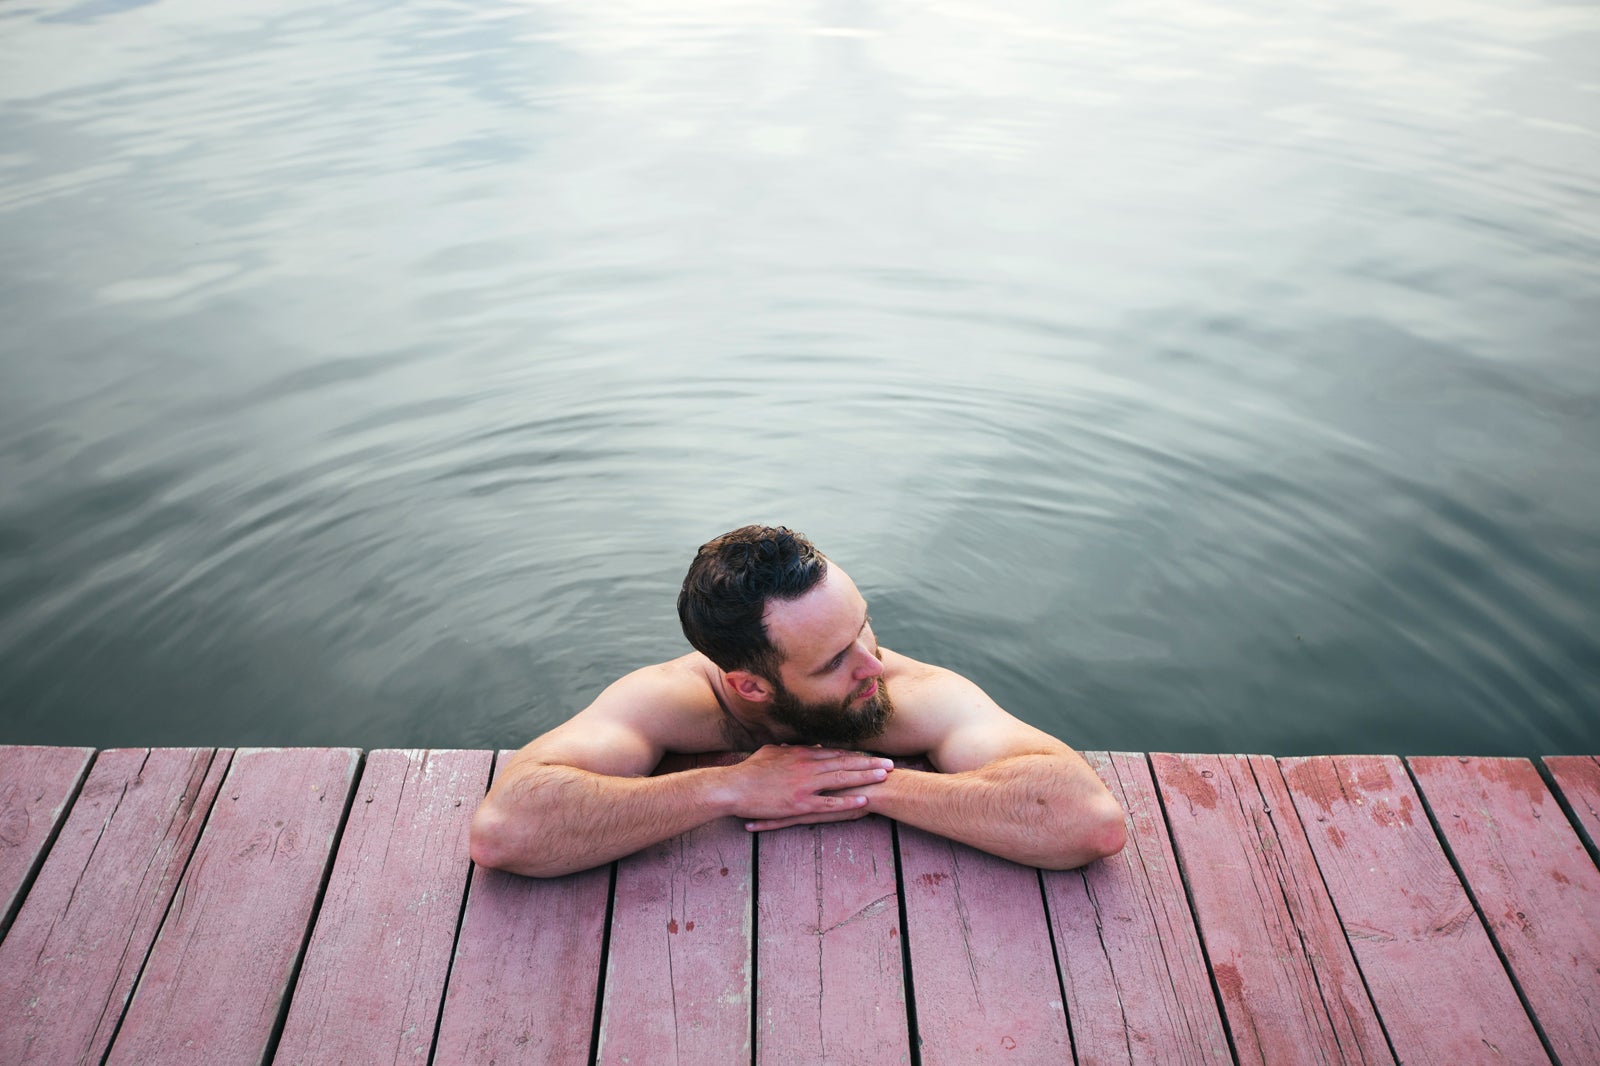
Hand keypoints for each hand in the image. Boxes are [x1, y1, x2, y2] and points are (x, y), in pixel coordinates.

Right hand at [716, 745, 890, 822]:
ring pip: (842, 780)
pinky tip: (863, 801)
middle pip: (844, 763)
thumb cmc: (749, 770)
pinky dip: (847, 801)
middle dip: (869, 763)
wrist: (733, 787)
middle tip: (890, 763)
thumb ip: (788, 748)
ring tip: (884, 777)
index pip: (835, 752)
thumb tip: (798, 745)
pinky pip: (829, 803)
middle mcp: (807, 767)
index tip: (872, 754)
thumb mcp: (770, 752)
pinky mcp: (800, 804)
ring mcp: (805, 785)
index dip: (856, 754)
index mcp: (800, 754)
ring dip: (865, 778)